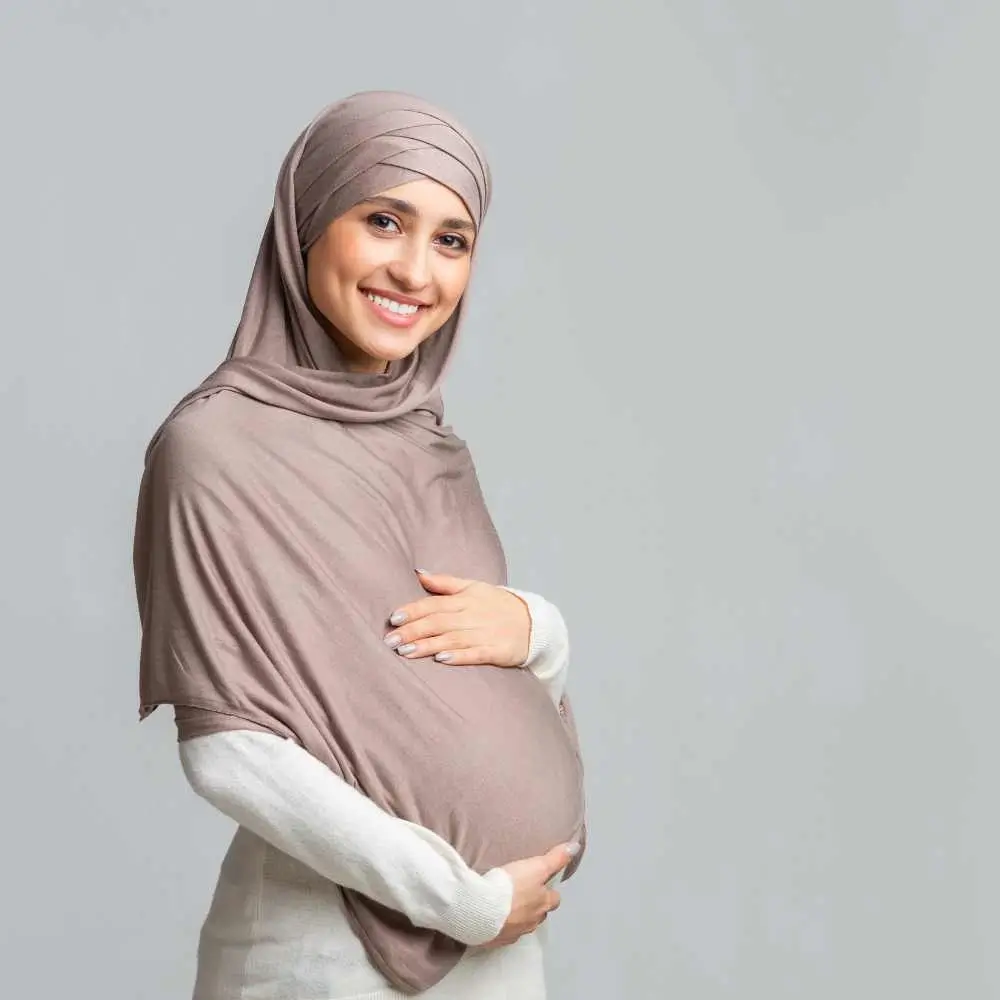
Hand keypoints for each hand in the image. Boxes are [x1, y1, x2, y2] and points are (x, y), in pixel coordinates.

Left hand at [383, 570, 530, 667]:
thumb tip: (417, 573)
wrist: (536, 623)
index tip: (394, 618)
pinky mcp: (497, 651)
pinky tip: (441, 660)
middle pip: (438, 623)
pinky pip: (475, 654)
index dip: (413, 611)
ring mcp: (485, 634)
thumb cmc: (499, 604)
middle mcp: (473, 615)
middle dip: (413, 631)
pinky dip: (459, 657)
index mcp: (466, 599)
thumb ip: (445, 583)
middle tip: (390, 640)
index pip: (434, 604)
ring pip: (452, 639)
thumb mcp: (474, 587)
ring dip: (428, 646)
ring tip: (406, 652)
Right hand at [482, 843, 578, 948]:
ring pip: (523, 925)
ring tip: (507, 905)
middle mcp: (532, 921)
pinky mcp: (497, 939)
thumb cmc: (510, 886)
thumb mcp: (535, 866)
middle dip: (535, 906)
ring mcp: (515, 932)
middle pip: (540, 914)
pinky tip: (493, 918)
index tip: (542, 884)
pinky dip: (501, 926)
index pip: (555, 899)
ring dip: (518, 916)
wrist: (481, 910)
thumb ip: (555, 858)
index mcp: (542, 903)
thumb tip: (574, 848)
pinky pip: (504, 933)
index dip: (550, 891)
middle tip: (523, 894)